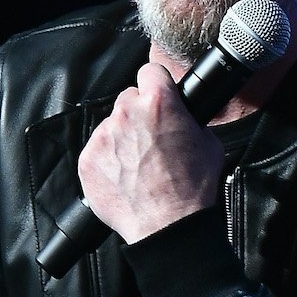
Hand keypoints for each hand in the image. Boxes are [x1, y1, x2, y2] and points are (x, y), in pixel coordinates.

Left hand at [78, 61, 224, 242]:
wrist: (167, 226)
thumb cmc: (192, 188)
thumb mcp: (209, 144)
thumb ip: (191, 122)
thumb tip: (184, 118)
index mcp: (159, 103)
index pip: (150, 71)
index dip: (157, 85)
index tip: (158, 96)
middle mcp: (127, 113)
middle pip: (128, 99)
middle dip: (139, 115)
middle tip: (152, 140)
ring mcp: (103, 136)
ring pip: (112, 125)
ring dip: (123, 138)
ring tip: (139, 164)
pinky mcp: (87, 159)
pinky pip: (98, 150)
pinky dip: (109, 160)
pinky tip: (126, 176)